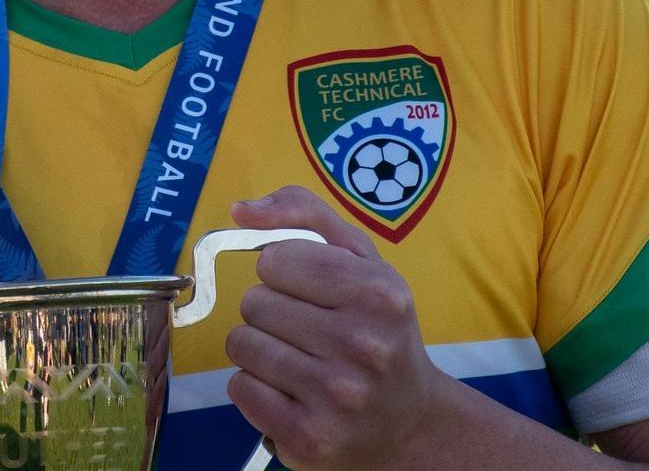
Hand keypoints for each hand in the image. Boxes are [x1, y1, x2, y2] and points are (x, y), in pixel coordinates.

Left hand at [226, 186, 446, 470]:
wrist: (409, 422)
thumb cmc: (375, 324)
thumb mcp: (357, 256)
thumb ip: (302, 213)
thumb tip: (239, 210)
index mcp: (378, 293)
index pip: (275, 258)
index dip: (281, 269)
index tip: (306, 286)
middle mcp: (363, 345)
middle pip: (254, 302)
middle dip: (270, 309)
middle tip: (306, 328)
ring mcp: (336, 397)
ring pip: (242, 343)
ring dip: (259, 347)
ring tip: (298, 358)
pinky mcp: (308, 438)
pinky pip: (240, 388)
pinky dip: (255, 386)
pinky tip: (289, 390)